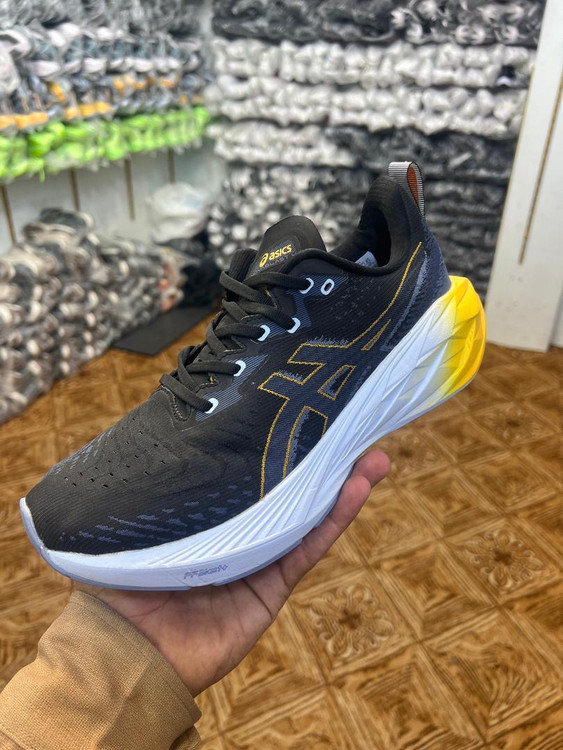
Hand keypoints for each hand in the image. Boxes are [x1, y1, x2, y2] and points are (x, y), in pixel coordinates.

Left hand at [81, 449, 389, 695]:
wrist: (128, 650)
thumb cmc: (122, 583)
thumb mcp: (136, 520)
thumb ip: (156, 484)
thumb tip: (162, 430)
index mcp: (206, 514)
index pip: (248, 473)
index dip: (275, 446)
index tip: (298, 413)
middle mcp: (237, 531)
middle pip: (286, 489)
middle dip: (319, 458)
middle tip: (348, 425)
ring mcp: (259, 558)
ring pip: (308, 513)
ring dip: (342, 484)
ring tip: (373, 455)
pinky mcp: (272, 586)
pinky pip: (308, 547)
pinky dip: (334, 519)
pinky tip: (356, 489)